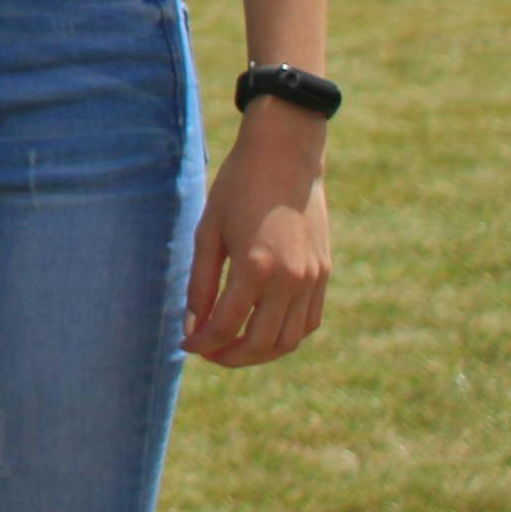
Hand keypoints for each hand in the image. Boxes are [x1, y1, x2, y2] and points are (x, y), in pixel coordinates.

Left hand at [184, 102, 329, 367]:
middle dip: (229, 356)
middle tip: (207, 351)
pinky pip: (308, 323)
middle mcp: (290, 279)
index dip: (202, 343)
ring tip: (232, 346)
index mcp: (255, 267)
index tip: (186, 345)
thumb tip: (193, 327)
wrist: (285, 155)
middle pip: (260, 344)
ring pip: (288, 341)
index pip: (225, 326)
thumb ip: (200, 284)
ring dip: (259, 353)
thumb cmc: (238, 187)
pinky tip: (262, 329)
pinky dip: (285, 336)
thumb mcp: (208, 232)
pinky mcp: (324, 274)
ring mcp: (312, 279)